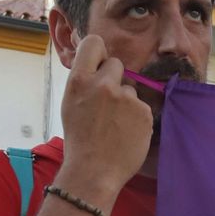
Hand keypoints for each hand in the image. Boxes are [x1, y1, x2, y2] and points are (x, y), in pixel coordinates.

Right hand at [57, 33, 152, 198]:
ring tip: (114, 126)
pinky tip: (125, 134)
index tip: (99, 63)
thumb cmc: (80, 141)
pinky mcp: (143, 111)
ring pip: (130, 88)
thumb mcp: (71, 105)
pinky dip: (136, 119)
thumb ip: (85, 82)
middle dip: (114, 79)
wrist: (94, 172)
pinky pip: (141, 106)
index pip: (94, 43)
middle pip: (116, 64)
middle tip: (106, 104)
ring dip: (126, 102)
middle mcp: (103, 84)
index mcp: (79, 81)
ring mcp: (126, 98)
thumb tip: (98, 63)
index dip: (98, 52)